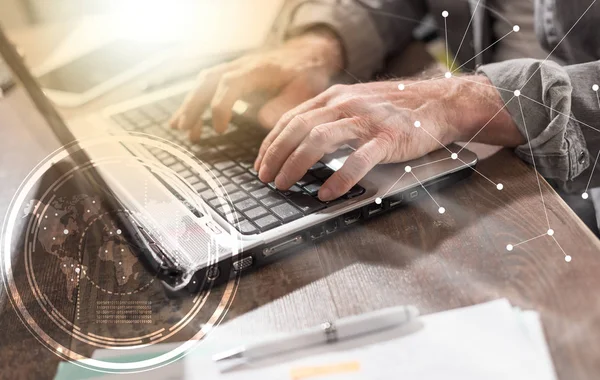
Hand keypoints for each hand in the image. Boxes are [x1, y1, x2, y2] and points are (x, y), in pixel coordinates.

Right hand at [169, 29, 342, 141]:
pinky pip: (207, 85)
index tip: (219, 129)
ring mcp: (234, 69)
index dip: (221, 106)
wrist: (307, 53)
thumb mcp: (304, 88)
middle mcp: (241, 66)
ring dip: (191, 104)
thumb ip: (284, 104)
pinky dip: (195, 102)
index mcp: (258, 69)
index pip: (230, 84)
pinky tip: (186, 120)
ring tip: (182, 129)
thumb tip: (261, 120)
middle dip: (195, 106)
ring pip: (204, 82)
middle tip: (187, 130)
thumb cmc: (306, 73)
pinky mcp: (232, 75)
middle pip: (209, 81)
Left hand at [255, 75, 522, 200]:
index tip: (261, 164)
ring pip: (319, 140)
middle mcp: (345, 105)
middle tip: (266, 179)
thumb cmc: (396, 110)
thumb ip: (329, 118)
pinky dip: (338, 178)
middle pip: (298, 129)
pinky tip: (326, 193)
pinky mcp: (388, 138)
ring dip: (296, 165)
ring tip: (285, 185)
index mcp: (334, 98)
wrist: (440, 103)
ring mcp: (366, 121)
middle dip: (275, 156)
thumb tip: (299, 142)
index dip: (271, 144)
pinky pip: (357, 160)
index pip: (291, 119)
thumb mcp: (355, 105)